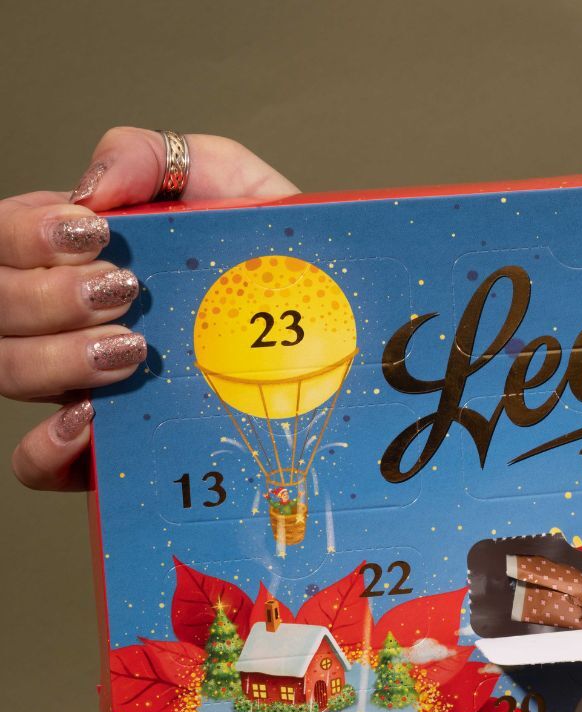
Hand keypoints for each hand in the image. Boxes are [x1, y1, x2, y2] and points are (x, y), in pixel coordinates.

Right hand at [4, 127, 298, 489]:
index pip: (2, 239)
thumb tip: (90, 190)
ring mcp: (85, 380)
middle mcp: (66, 316)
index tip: (93, 235)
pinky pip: (39, 461)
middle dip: (46, 295)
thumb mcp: (227, 182)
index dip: (23, 234)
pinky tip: (92, 419)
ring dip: (56, 358)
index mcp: (77, 252)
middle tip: (123, 292)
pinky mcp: (113, 443)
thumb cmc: (270, 259)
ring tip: (132, 348)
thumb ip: (154, 158)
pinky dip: (48, 444)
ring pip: (6, 373)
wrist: (326, 329)